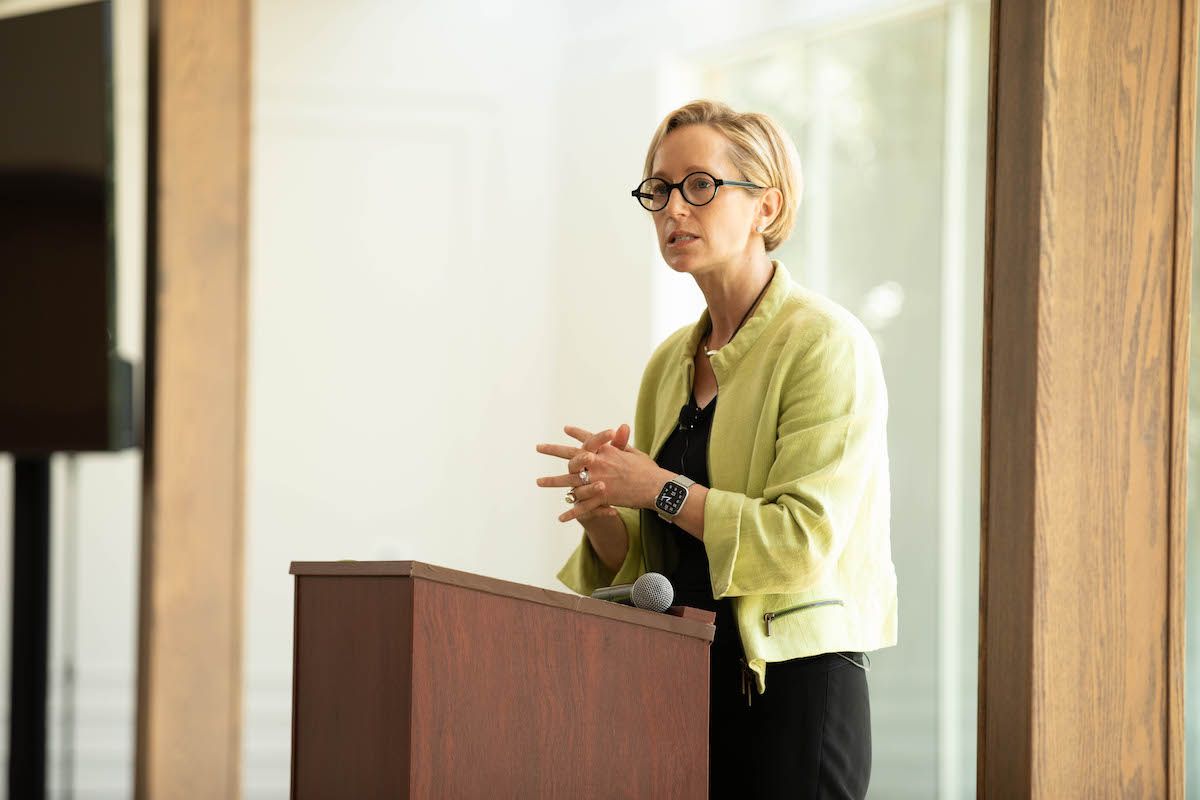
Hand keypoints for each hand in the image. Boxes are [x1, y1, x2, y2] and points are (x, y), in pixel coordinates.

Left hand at [535, 423, 660, 522]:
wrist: (655, 487)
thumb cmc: (647, 469)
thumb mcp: (634, 452)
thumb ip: (622, 442)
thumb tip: (621, 426)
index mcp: (606, 450)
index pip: (588, 439)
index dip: (576, 434)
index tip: (566, 429)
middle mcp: (598, 463)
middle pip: (571, 456)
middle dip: (553, 450)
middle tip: (539, 447)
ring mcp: (598, 480)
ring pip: (570, 481)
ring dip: (553, 481)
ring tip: (539, 481)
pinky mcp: (601, 497)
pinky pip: (583, 506)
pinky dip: (572, 512)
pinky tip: (561, 517)